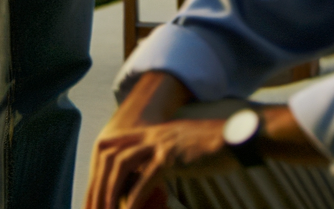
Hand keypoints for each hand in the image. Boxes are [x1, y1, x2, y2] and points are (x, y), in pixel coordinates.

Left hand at [85, 117, 235, 208]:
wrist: (240, 138)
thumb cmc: (218, 149)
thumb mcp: (186, 149)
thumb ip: (168, 158)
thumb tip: (156, 175)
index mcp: (155, 133)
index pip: (114, 144)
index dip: (99, 167)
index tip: (93, 191)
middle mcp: (154, 135)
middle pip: (111, 155)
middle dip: (97, 184)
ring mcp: (162, 144)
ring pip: (121, 166)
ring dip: (109, 191)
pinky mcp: (172, 157)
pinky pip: (144, 180)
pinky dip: (133, 199)